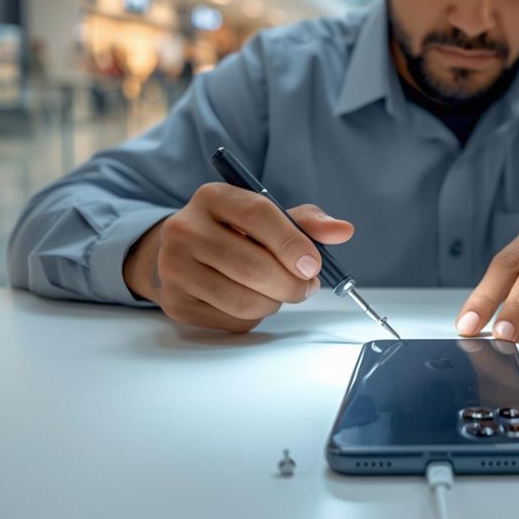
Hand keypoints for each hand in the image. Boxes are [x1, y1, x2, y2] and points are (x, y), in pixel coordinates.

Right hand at [123, 183, 353, 331]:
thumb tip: (344, 231)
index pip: (257, 214)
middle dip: (291, 284)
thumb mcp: (267, 218)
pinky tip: (249, 299)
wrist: (182, 254)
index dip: (292, 242)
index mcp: (212, 197)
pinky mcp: (175, 303)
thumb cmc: (235, 233)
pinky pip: (231, 321)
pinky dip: (253, 317)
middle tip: (307, 287)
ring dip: (274, 303)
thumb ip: (306, 222)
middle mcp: (184, 229)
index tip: (313, 265)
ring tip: (277, 292)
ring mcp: (174, 267)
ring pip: (243, 300)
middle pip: (251, 265)